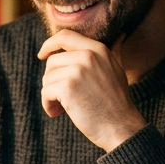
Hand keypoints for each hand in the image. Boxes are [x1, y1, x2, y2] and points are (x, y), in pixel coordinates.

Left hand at [37, 30, 146, 151]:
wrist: (121, 127)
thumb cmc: (117, 103)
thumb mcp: (117, 70)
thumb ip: (113, 52)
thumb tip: (120, 36)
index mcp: (98, 49)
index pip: (65, 36)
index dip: (49, 44)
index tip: (42, 55)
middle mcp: (88, 55)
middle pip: (52, 61)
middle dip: (52, 80)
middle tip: (61, 98)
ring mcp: (78, 70)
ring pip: (48, 78)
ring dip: (50, 95)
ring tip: (63, 108)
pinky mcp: (68, 87)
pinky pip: (46, 92)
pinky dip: (48, 105)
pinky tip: (58, 113)